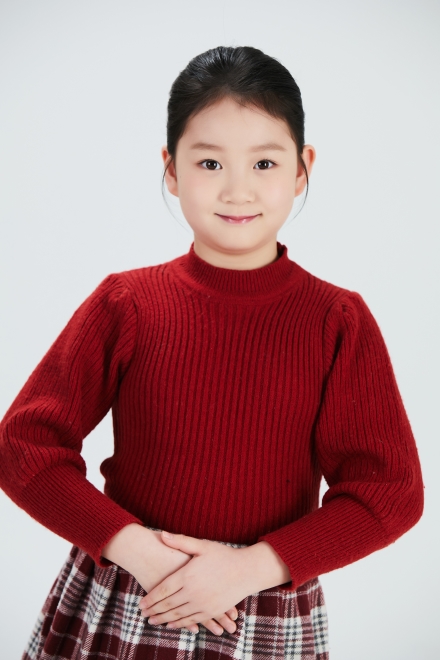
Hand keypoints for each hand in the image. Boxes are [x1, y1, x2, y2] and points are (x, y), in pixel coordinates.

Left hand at [101, 524, 237, 635]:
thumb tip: (162, 535)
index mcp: (188, 575)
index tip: (140, 604)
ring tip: (152, 621)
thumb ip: (181, 542)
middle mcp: (193, 592)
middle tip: (142, 614)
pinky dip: (180, 624)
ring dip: (163, 619)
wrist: (247, 571)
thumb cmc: (224, 555)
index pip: (163, 590)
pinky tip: (172, 625)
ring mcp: (202, 603)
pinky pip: (191, 620)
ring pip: (178, 615)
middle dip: (154, 610)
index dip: (151, 599)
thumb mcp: (202, 546)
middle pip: (168, 605)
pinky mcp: (211, 611)